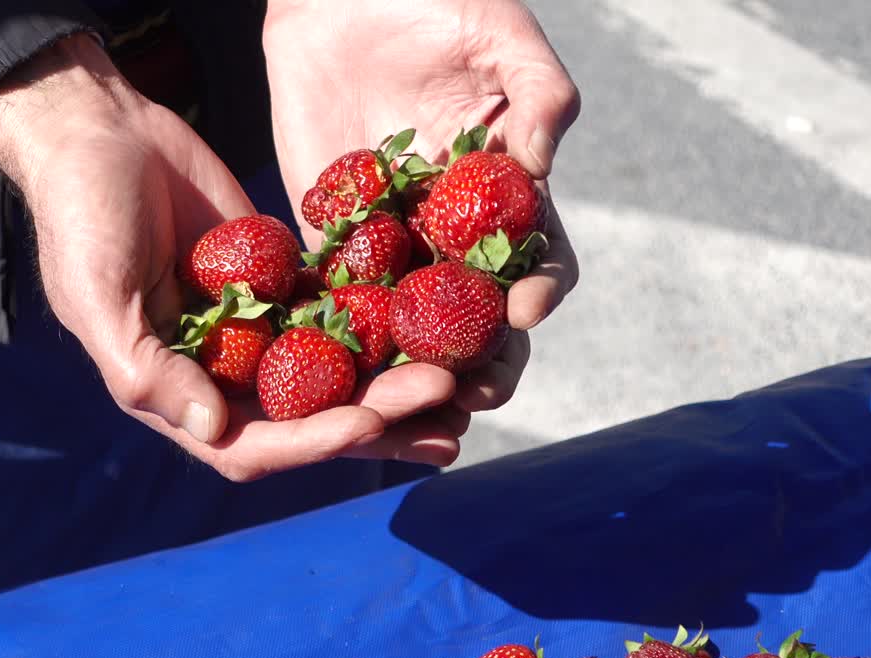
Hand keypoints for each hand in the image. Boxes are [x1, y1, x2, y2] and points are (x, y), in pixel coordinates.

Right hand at [0, 35, 463, 480]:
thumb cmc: (80, 217)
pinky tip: (438, 321)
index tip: (370, 421)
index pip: (254, 443)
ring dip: (397, 383)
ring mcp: (261, 328)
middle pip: (314, 418)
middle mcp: (226, 373)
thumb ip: (148, 371)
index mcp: (177, 393)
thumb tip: (214, 428)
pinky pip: (343, 309)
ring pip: (340, 372)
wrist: (100, 132)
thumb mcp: (98, 297)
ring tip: (463, 386)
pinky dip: (387, 321)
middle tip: (448, 407)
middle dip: (381, 418)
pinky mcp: (286, 281)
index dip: (312, 441)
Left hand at [264, 0, 580, 412]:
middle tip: (472, 392)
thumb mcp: (504, 35)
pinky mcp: (330, 228)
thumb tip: (537, 170)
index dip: (537, 292)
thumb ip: (540, 98)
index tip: (523, 311)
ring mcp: (392, 234)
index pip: (536, 260)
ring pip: (409, 322)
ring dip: (412, 370)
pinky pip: (336, 288)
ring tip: (407, 407)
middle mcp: (452, 227)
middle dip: (481, 359)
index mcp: (506, 191)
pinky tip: (335, 370)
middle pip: (477, 313)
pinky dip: (340, 333)